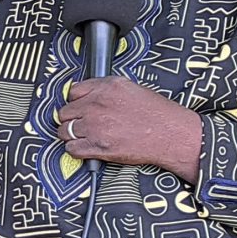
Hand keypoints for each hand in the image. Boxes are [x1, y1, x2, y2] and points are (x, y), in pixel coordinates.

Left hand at [56, 77, 204, 180]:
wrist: (172, 134)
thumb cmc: (156, 113)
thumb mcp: (130, 89)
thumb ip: (105, 90)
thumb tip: (85, 97)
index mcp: (106, 87)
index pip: (73, 92)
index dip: (75, 101)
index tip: (79, 107)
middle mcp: (97, 105)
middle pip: (64, 112)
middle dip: (71, 119)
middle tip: (81, 124)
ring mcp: (96, 126)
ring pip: (64, 131)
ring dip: (71, 135)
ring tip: (84, 136)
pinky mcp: (98, 147)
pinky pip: (72, 149)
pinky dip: (76, 149)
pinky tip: (87, 147)